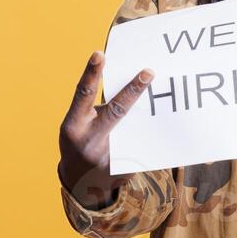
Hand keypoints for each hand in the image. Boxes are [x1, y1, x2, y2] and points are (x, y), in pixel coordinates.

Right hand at [58, 50, 153, 208]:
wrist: (81, 184)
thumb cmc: (82, 142)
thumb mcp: (79, 125)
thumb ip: (96, 109)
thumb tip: (127, 84)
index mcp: (73, 126)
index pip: (83, 95)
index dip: (91, 74)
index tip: (100, 54)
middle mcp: (89, 140)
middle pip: (116, 110)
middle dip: (133, 89)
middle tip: (149, 72)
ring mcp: (106, 156)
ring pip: (133, 128)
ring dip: (147, 114)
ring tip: (162, 103)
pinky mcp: (122, 168)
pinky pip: (140, 145)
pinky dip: (149, 135)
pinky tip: (160, 131)